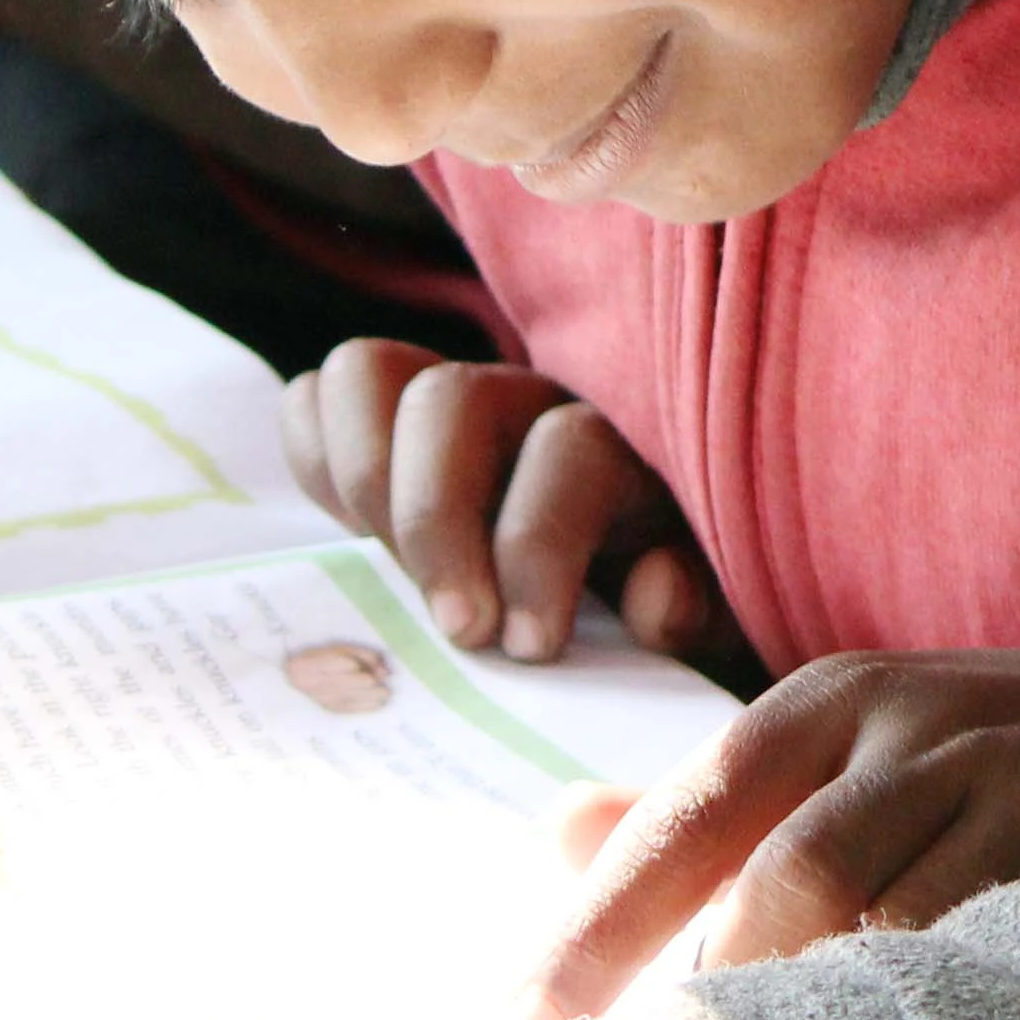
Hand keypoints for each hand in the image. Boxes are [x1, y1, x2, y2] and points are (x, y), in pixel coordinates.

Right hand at [279, 338, 732, 663]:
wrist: (630, 582)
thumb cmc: (663, 606)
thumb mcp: (702, 626)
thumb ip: (691, 612)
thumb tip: (655, 595)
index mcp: (621, 444)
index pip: (568, 452)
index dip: (539, 546)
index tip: (527, 647)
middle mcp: (530, 402)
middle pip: (450, 400)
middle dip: (434, 519)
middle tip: (453, 630)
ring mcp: (451, 400)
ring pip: (369, 371)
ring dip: (361, 477)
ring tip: (380, 574)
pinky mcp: (386, 419)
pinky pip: (324, 393)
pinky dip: (317, 454)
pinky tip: (350, 537)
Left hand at [521, 653, 1019, 1019]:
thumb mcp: (878, 750)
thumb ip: (728, 805)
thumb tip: (556, 830)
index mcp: (824, 705)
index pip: (673, 826)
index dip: (588, 941)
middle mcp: (898, 724)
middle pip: (763, 889)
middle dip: (708, 1015)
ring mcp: (996, 777)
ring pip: (862, 924)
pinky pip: (964, 954)